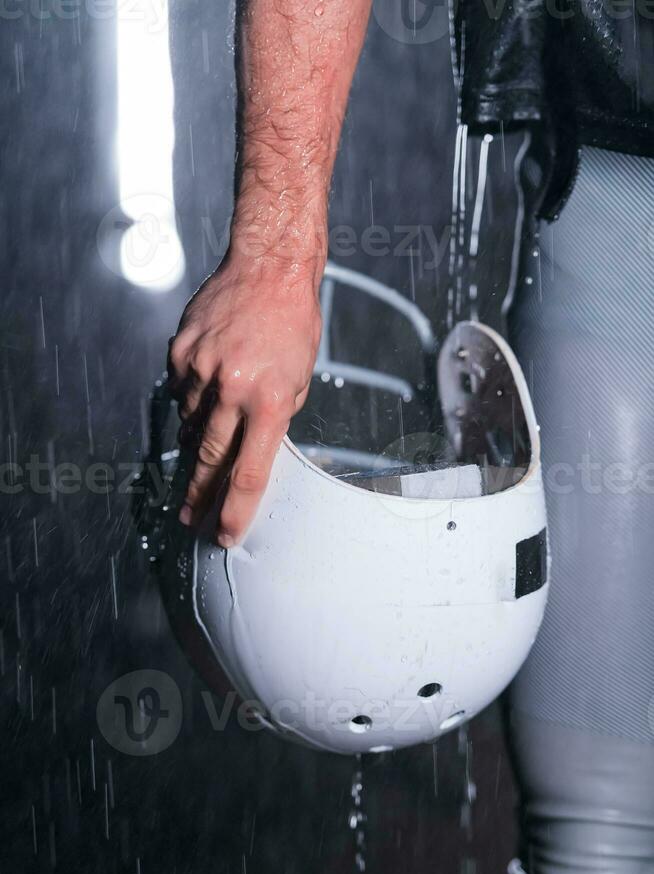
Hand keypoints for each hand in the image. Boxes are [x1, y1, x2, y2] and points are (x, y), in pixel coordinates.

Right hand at [168, 257, 320, 546]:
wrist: (268, 268)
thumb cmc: (293, 325)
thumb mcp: (298, 380)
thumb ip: (272, 419)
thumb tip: (246, 452)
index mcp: (270, 401)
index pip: (248, 474)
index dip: (235, 512)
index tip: (224, 534)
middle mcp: (233, 390)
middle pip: (208, 460)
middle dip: (200, 495)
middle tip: (191, 517)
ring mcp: (201, 370)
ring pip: (190, 425)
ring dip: (198, 438)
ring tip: (211, 432)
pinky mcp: (179, 353)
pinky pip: (181, 393)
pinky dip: (192, 400)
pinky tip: (207, 388)